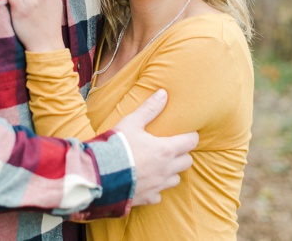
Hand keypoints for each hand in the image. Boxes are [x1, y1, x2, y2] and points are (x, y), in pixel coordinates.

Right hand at [115, 89, 198, 205]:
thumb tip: (163, 93)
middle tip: (171, 147)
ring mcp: (159, 185)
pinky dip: (157, 187)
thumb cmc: (117, 146)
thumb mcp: (131, 123)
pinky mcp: (148, 197)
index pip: (191, 142)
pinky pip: (160, 194)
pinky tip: (147, 180)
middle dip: (182, 153)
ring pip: (176, 179)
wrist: (100, 174)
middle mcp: (167, 169)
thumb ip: (149, 109)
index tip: (185, 132)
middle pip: (187, 161)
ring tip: (160, 164)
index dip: (190, 135)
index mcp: (166, 150)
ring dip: (171, 171)